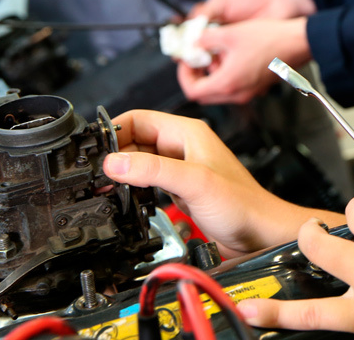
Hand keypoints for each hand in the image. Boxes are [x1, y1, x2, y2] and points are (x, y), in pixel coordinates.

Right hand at [102, 109, 340, 254]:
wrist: (261, 234)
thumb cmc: (242, 204)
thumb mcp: (194, 182)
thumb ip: (154, 170)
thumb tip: (115, 161)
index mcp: (187, 133)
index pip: (138, 119)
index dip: (113, 131)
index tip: (93, 150)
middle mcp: (183, 147)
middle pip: (135, 140)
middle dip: (113, 155)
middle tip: (95, 174)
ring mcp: (180, 168)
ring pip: (139, 162)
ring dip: (122, 172)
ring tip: (105, 187)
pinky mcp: (179, 190)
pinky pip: (147, 181)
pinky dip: (133, 188)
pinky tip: (125, 199)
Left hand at [177, 17, 310, 104]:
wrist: (298, 42)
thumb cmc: (270, 38)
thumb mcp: (230, 34)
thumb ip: (205, 39)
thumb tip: (193, 43)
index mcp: (227, 83)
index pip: (192, 91)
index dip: (183, 75)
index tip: (186, 60)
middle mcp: (237, 94)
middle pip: (204, 95)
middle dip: (196, 76)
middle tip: (196, 58)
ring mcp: (249, 93)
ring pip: (219, 92)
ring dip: (211, 76)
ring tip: (215, 54)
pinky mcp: (257, 88)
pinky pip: (234, 88)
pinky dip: (226, 76)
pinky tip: (232, 56)